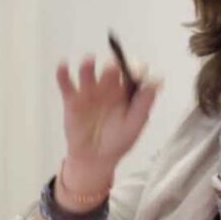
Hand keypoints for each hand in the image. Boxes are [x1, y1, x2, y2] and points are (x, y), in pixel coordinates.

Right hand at [56, 56, 158, 193]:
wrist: (95, 159)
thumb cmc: (118, 141)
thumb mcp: (135, 124)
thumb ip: (144, 103)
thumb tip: (157, 81)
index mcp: (125, 92)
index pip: (131, 74)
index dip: (134, 69)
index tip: (137, 70)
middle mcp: (107, 87)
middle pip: (110, 71)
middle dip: (111, 68)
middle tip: (113, 68)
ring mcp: (89, 92)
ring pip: (88, 74)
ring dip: (88, 66)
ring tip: (88, 61)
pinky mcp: (72, 100)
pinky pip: (66, 84)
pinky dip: (63, 74)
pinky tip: (64, 65)